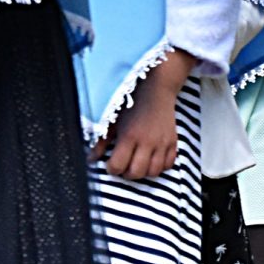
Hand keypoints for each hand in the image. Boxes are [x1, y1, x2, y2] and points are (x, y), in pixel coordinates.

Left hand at [99, 65, 188, 179]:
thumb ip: (100, 142)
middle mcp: (147, 142)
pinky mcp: (173, 142)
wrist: (156, 90)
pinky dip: (160, 166)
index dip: (112, 168)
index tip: (111, 163)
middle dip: (127, 173)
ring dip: (144, 172)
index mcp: (129, 136)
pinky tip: (152, 159)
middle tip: (124, 165)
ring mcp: (162, 143)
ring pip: (154, 172)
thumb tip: (91, 159)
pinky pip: (169, 164)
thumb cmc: (131, 104)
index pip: (118, 166)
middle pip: (136, 173)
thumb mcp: (112, 121)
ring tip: (138, 163)